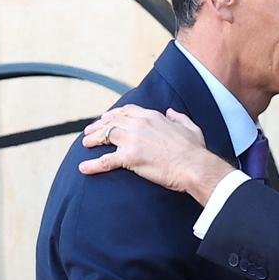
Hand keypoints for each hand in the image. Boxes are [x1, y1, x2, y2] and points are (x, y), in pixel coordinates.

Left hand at [79, 105, 233, 202]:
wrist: (195, 166)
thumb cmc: (195, 150)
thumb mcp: (190, 127)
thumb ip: (178, 117)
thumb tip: (171, 112)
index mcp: (152, 116)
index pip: (126, 111)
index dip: (114, 114)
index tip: (107, 118)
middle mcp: (139, 124)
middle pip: (111, 121)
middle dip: (98, 126)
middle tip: (90, 131)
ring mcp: (132, 140)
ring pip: (105, 136)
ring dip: (93, 140)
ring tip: (85, 144)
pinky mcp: (129, 157)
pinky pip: (105, 160)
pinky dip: (93, 165)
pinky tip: (83, 168)